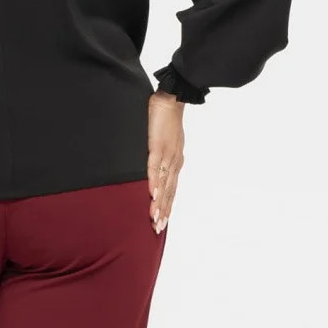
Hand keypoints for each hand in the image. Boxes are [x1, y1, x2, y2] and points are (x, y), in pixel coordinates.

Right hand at [147, 91, 184, 232]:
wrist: (171, 99)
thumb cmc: (166, 118)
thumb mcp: (164, 140)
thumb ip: (160, 154)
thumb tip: (153, 165)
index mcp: (175, 162)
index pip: (171, 189)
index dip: (166, 206)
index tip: (162, 222)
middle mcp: (174, 162)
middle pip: (168, 192)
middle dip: (163, 211)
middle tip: (157, 228)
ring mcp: (167, 156)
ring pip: (163, 184)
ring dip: (159, 203)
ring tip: (154, 218)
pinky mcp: (158, 147)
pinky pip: (155, 168)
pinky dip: (154, 182)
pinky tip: (151, 194)